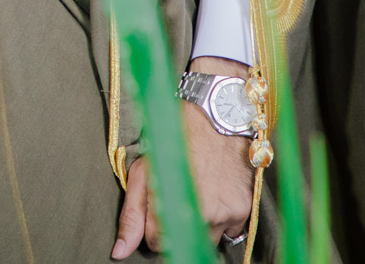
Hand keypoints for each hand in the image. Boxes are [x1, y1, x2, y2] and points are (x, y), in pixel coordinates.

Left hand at [111, 57, 255, 257]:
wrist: (216, 113)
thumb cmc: (174, 137)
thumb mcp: (143, 170)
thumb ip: (131, 216)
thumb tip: (119, 253)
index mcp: (171, 207)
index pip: (158, 245)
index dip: (153, 228)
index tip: (157, 208)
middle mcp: (202, 217)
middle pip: (185, 245)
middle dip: (177, 229)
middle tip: (177, 199)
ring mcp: (226, 215)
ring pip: (209, 240)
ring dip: (201, 225)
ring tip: (196, 193)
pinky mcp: (245, 210)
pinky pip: (231, 231)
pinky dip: (222, 219)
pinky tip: (215, 192)